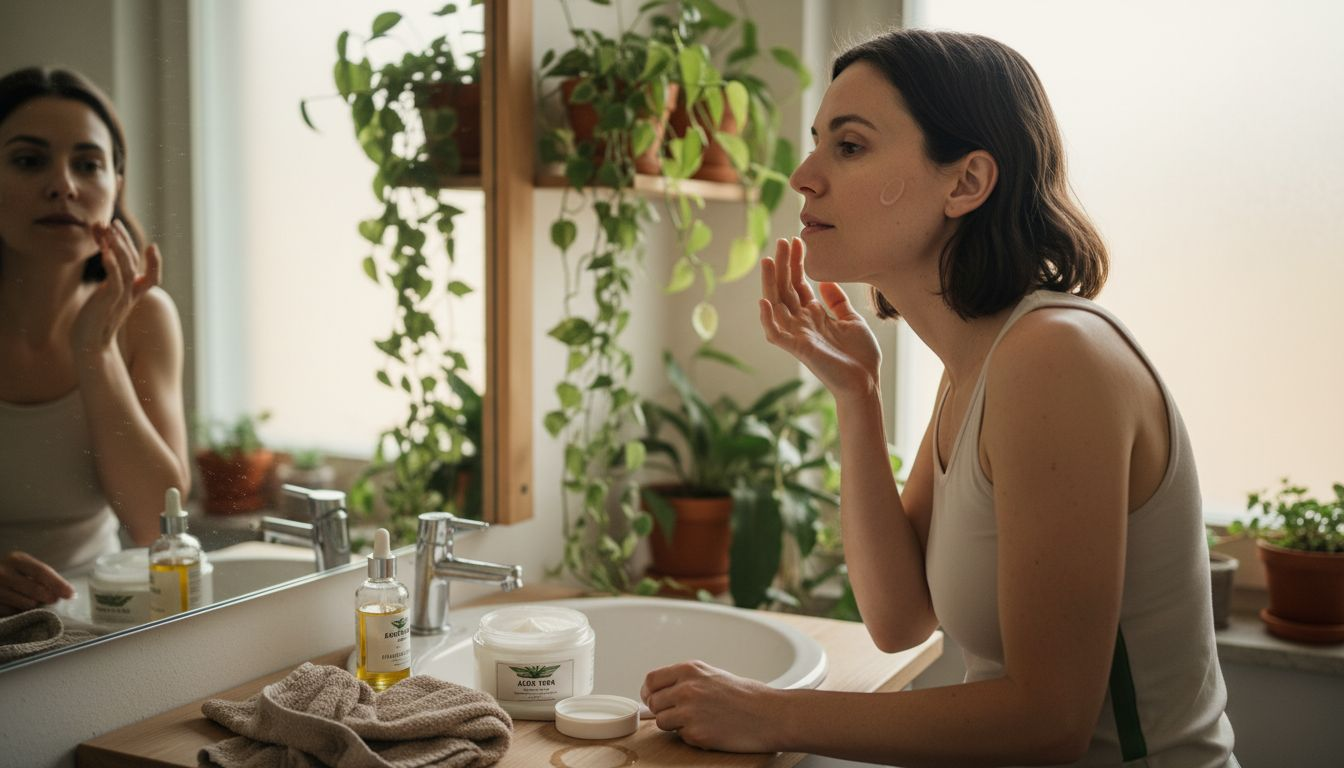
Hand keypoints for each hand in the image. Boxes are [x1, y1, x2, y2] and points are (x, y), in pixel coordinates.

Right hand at [0, 551, 74, 616]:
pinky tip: (18, 605)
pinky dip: (20, 611)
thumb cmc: (13, 573)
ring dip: (35, 605)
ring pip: (27, 604)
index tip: (71, 594)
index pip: (41, 572)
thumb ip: (44, 576)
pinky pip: (14, 613)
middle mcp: (3, 572)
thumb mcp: (26, 567)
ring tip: (33, 600)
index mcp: (16, 559)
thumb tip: (69, 593)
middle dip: (50, 597)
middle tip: (54, 600)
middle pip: (36, 589)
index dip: (58, 584)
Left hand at [70, 220, 160, 360]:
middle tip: (114, 223)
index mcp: (132, 295)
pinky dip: (112, 264)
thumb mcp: (104, 301)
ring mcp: (121, 297)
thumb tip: (109, 276)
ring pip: (127, 266)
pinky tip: (105, 251)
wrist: (90, 346)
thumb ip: (110, 288)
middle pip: (135, 263)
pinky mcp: (109, 301)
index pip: (151, 277)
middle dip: (125, 241)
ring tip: (109, 229)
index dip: (155, 262)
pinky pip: (115, 279)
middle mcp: (130, 294)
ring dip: (118, 246)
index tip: (153, 247)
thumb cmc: (94, 324)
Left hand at [641, 660, 781, 752]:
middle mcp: (686, 688)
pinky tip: (709, 729)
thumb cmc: (745, 696)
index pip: (651, 680)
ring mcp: (689, 711)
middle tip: (678, 714)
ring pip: (662, 721)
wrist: (768, 714)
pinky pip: (681, 736)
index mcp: (689, 670)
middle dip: (663, 710)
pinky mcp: (696, 732)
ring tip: (697, 721)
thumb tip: (661, 690)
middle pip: (654, 702)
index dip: (649, 692)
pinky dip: (691, 736)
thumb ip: (686, 679)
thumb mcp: (712, 675)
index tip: (652, 699)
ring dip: (675, 725)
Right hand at [759, 237, 881, 399]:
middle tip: (781, 241)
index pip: (798, 284)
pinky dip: (767, 319)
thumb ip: (836, 302)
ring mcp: (797, 335)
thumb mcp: (850, 320)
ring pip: (776, 306)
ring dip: (770, 284)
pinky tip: (764, 301)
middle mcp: (801, 323)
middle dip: (782, 265)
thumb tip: (824, 281)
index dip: (795, 263)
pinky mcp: (798, 349)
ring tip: (768, 261)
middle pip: (785, 289)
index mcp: (813, 315)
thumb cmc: (860, 355)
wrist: (866, 382)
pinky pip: (775, 334)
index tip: (795, 241)